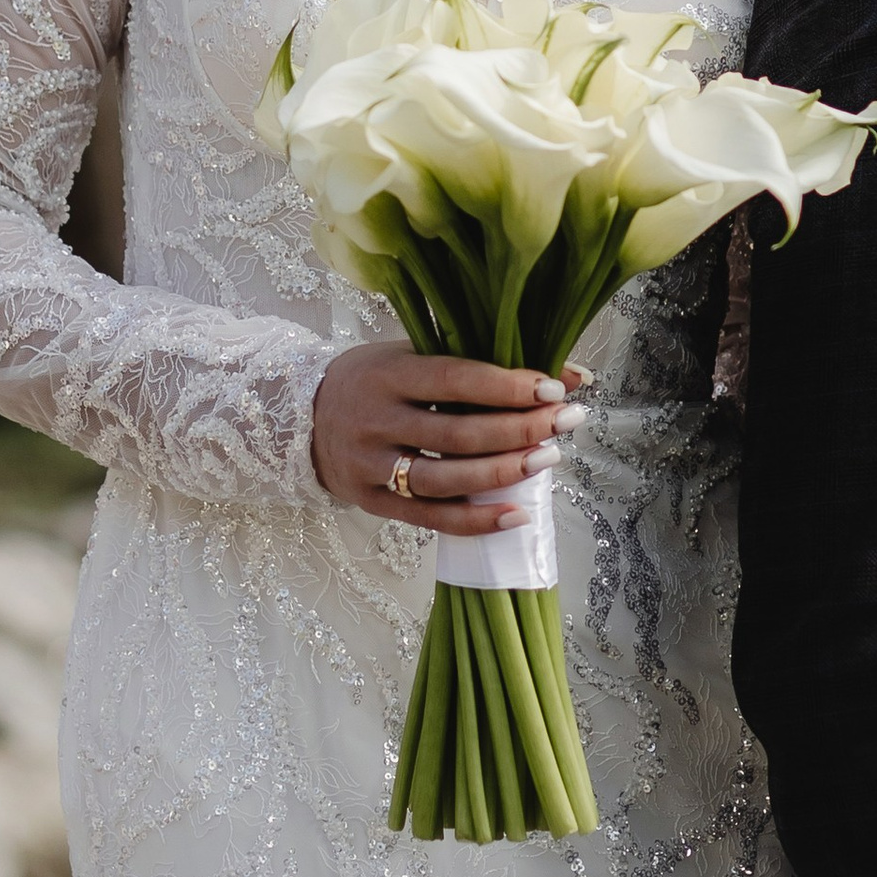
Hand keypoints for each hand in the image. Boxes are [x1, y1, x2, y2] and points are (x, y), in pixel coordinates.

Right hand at [312, 342, 585, 535]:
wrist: (302, 419)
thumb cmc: (375, 381)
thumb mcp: (415, 356)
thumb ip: (484, 362)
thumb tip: (573, 374)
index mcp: (387, 373)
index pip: (455, 380)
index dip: (506, 386)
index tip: (552, 388)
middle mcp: (375, 420)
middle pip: (457, 432)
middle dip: (519, 429)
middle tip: (566, 422)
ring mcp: (371, 465)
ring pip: (445, 478)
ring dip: (503, 473)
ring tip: (548, 459)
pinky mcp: (372, 502)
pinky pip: (430, 519)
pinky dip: (476, 521)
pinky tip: (517, 515)